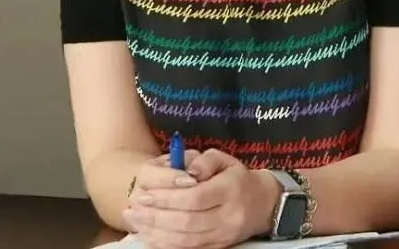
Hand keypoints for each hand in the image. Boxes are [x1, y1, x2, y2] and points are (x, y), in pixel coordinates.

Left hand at [124, 149, 278, 248]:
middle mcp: (228, 216)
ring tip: (136, 223)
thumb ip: (203, 160)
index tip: (144, 194)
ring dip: (156, 233)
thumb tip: (185, 168)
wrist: (264, 204)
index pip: (195, 197)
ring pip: (186, 240)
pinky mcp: (219, 247)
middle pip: (188, 221)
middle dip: (156, 217)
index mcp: (230, 189)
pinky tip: (150, 237)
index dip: (167, 198)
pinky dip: (167, 245)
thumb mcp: (224, 159)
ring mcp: (224, 236)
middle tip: (134, 210)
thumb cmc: (237, 177)